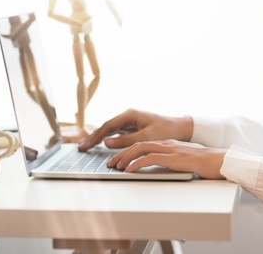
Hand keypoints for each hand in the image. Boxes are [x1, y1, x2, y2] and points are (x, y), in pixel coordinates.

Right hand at [78, 108, 192, 150]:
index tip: (84, 146)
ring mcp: (131, 121)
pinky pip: (117, 133)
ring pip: (110, 130)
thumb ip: (125, 140)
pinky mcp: (134, 127)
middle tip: (80, 148)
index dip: (94, 137)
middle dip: (93, 137)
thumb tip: (106, 142)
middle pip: (106, 127)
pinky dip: (108, 139)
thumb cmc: (167, 131)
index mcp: (130, 114)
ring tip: (86, 147)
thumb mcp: (146, 137)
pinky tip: (101, 145)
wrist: (182, 128)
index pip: (107, 126)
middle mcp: (129, 116)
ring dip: (99, 139)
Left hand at [108, 139, 226, 179]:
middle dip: (122, 153)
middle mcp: (169, 144)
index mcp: (171, 144)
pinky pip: (150, 158)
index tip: (119, 159)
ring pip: (141, 148)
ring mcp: (171, 149)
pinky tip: (129, 169)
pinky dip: (137, 163)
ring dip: (126, 157)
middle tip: (111, 163)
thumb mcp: (187, 162)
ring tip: (116, 166)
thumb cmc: (208, 164)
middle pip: (139, 144)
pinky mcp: (174, 158)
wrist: (222, 161)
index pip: (145, 144)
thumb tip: (166, 169)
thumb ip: (175, 162)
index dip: (130, 151)